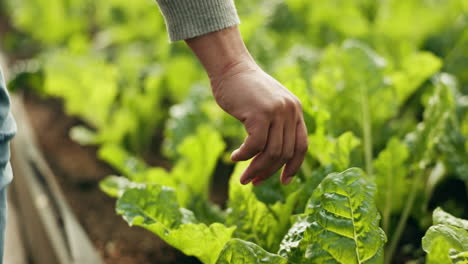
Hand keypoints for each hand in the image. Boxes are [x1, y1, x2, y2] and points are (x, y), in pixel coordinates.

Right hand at [186, 26, 307, 184]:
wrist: (230, 68)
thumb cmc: (244, 89)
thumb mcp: (267, 106)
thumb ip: (275, 125)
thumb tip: (272, 157)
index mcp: (295, 110)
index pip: (302, 146)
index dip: (293, 167)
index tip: (284, 182)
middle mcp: (290, 111)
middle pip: (285, 153)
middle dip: (269, 172)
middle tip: (253, 182)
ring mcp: (277, 111)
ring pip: (271, 152)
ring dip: (256, 169)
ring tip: (243, 178)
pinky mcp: (260, 113)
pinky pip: (255, 145)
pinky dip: (245, 156)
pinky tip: (234, 157)